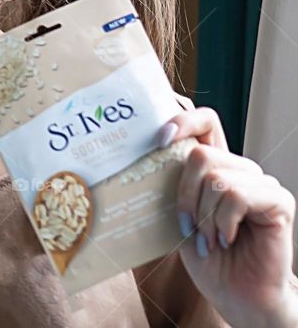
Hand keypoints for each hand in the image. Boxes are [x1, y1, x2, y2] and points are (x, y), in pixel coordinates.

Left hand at [160, 98, 297, 327]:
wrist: (237, 295)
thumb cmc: (206, 257)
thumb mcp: (177, 217)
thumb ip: (169, 187)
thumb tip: (137, 160)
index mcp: (215, 166)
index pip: (203, 121)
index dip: (182, 120)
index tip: (159, 138)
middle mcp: (239, 168)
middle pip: (200, 153)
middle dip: (184, 194)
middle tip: (187, 225)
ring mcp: (260, 182)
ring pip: (216, 177)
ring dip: (203, 215)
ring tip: (209, 238)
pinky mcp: (278, 200)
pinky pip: (235, 195)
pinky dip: (222, 222)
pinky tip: (226, 239)